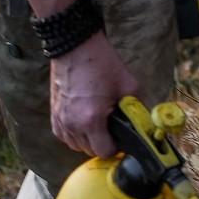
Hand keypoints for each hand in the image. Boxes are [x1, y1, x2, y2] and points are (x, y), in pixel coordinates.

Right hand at [48, 36, 141, 159]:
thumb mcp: (129, 85)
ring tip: (98, 125)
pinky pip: (64, 136)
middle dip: (103, 144)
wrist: (76, 46)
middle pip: (89, 151)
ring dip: (88, 141)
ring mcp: (61, 120)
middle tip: (112, 129)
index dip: (116, 147)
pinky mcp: (54, 114)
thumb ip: (138, 108)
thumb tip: (144, 123)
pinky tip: (84, 123)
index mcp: (91, 119)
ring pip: (76, 146)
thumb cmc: (101, 63)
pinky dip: (74, 134)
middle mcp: (72, 123)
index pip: (104, 152)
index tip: (121, 138)